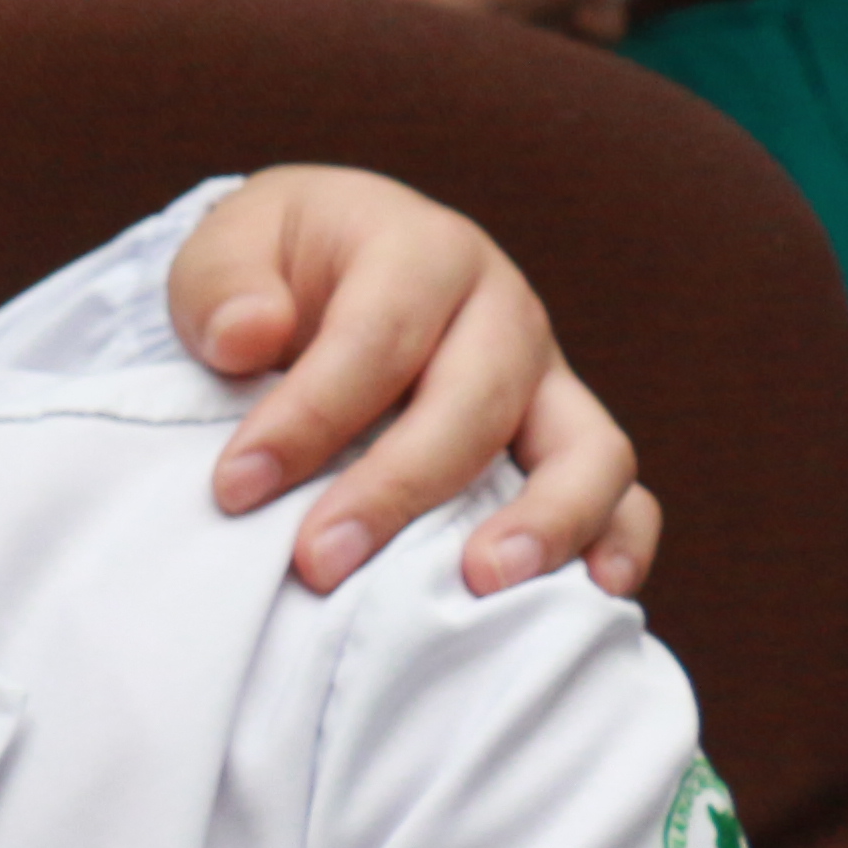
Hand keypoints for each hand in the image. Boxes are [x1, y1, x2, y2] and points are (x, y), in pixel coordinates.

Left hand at [172, 167, 658, 600]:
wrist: (330, 268)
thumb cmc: (275, 272)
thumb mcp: (224, 252)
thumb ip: (223, 289)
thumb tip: (249, 336)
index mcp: (420, 251)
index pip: (376, 336)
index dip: (308, 416)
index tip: (235, 486)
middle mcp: (502, 310)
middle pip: (476, 400)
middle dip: (397, 488)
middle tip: (318, 562)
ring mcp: (547, 378)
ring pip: (586, 445)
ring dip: (544, 518)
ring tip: (482, 583)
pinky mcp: (567, 438)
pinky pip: (625, 490)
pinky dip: (618, 539)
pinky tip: (594, 596)